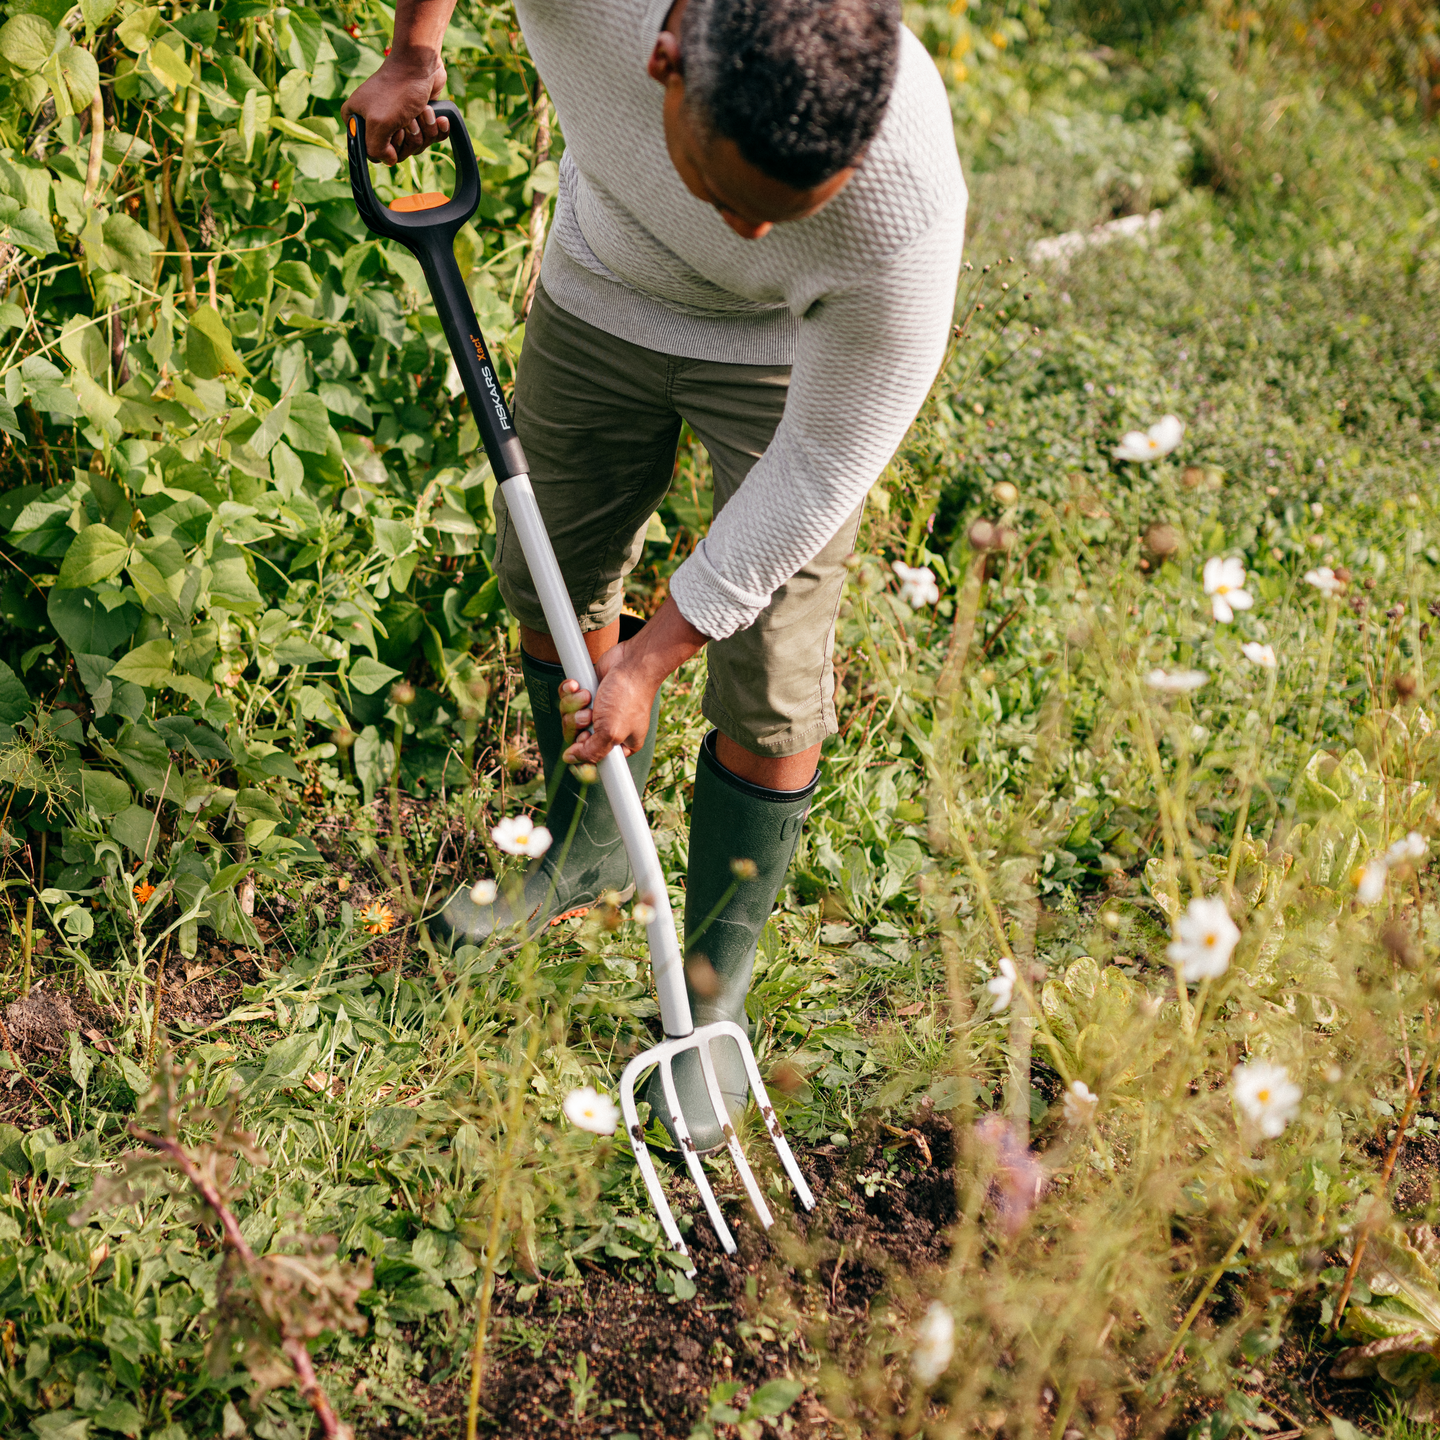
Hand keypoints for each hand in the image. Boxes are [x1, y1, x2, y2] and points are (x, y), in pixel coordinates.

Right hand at [342, 49, 449, 164]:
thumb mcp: (379, 124)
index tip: (393, 131)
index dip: (388, 148)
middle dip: (411, 137)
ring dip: (425, 129)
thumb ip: (376, 149)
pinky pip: (432, 137)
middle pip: (399, 152)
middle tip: (408, 117)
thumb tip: (388, 160)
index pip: (375, 154)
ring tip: (422, 110)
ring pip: (417, 145)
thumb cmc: (397, 89)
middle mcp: (376, 122)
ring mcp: (398, 120)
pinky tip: (437, 115)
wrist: (420, 64)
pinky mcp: (418, 117)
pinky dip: (437, 127)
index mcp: (358, 121)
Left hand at [559, 643, 659, 763]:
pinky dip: (569, 691)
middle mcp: (607, 728)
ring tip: (588, 696)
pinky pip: (566, 697)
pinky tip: (577, 684)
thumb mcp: (611, 733)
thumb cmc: (628, 698)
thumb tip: (570, 759)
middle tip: (590, 715)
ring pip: (568, 715)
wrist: (632, 662)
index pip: (591, 757)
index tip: (584, 737)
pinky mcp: (587, 691)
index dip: (581, 750)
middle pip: (575, 736)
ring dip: (574, 705)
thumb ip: (591, 752)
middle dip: (577, 723)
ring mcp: (596, 709)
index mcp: (619, 744)